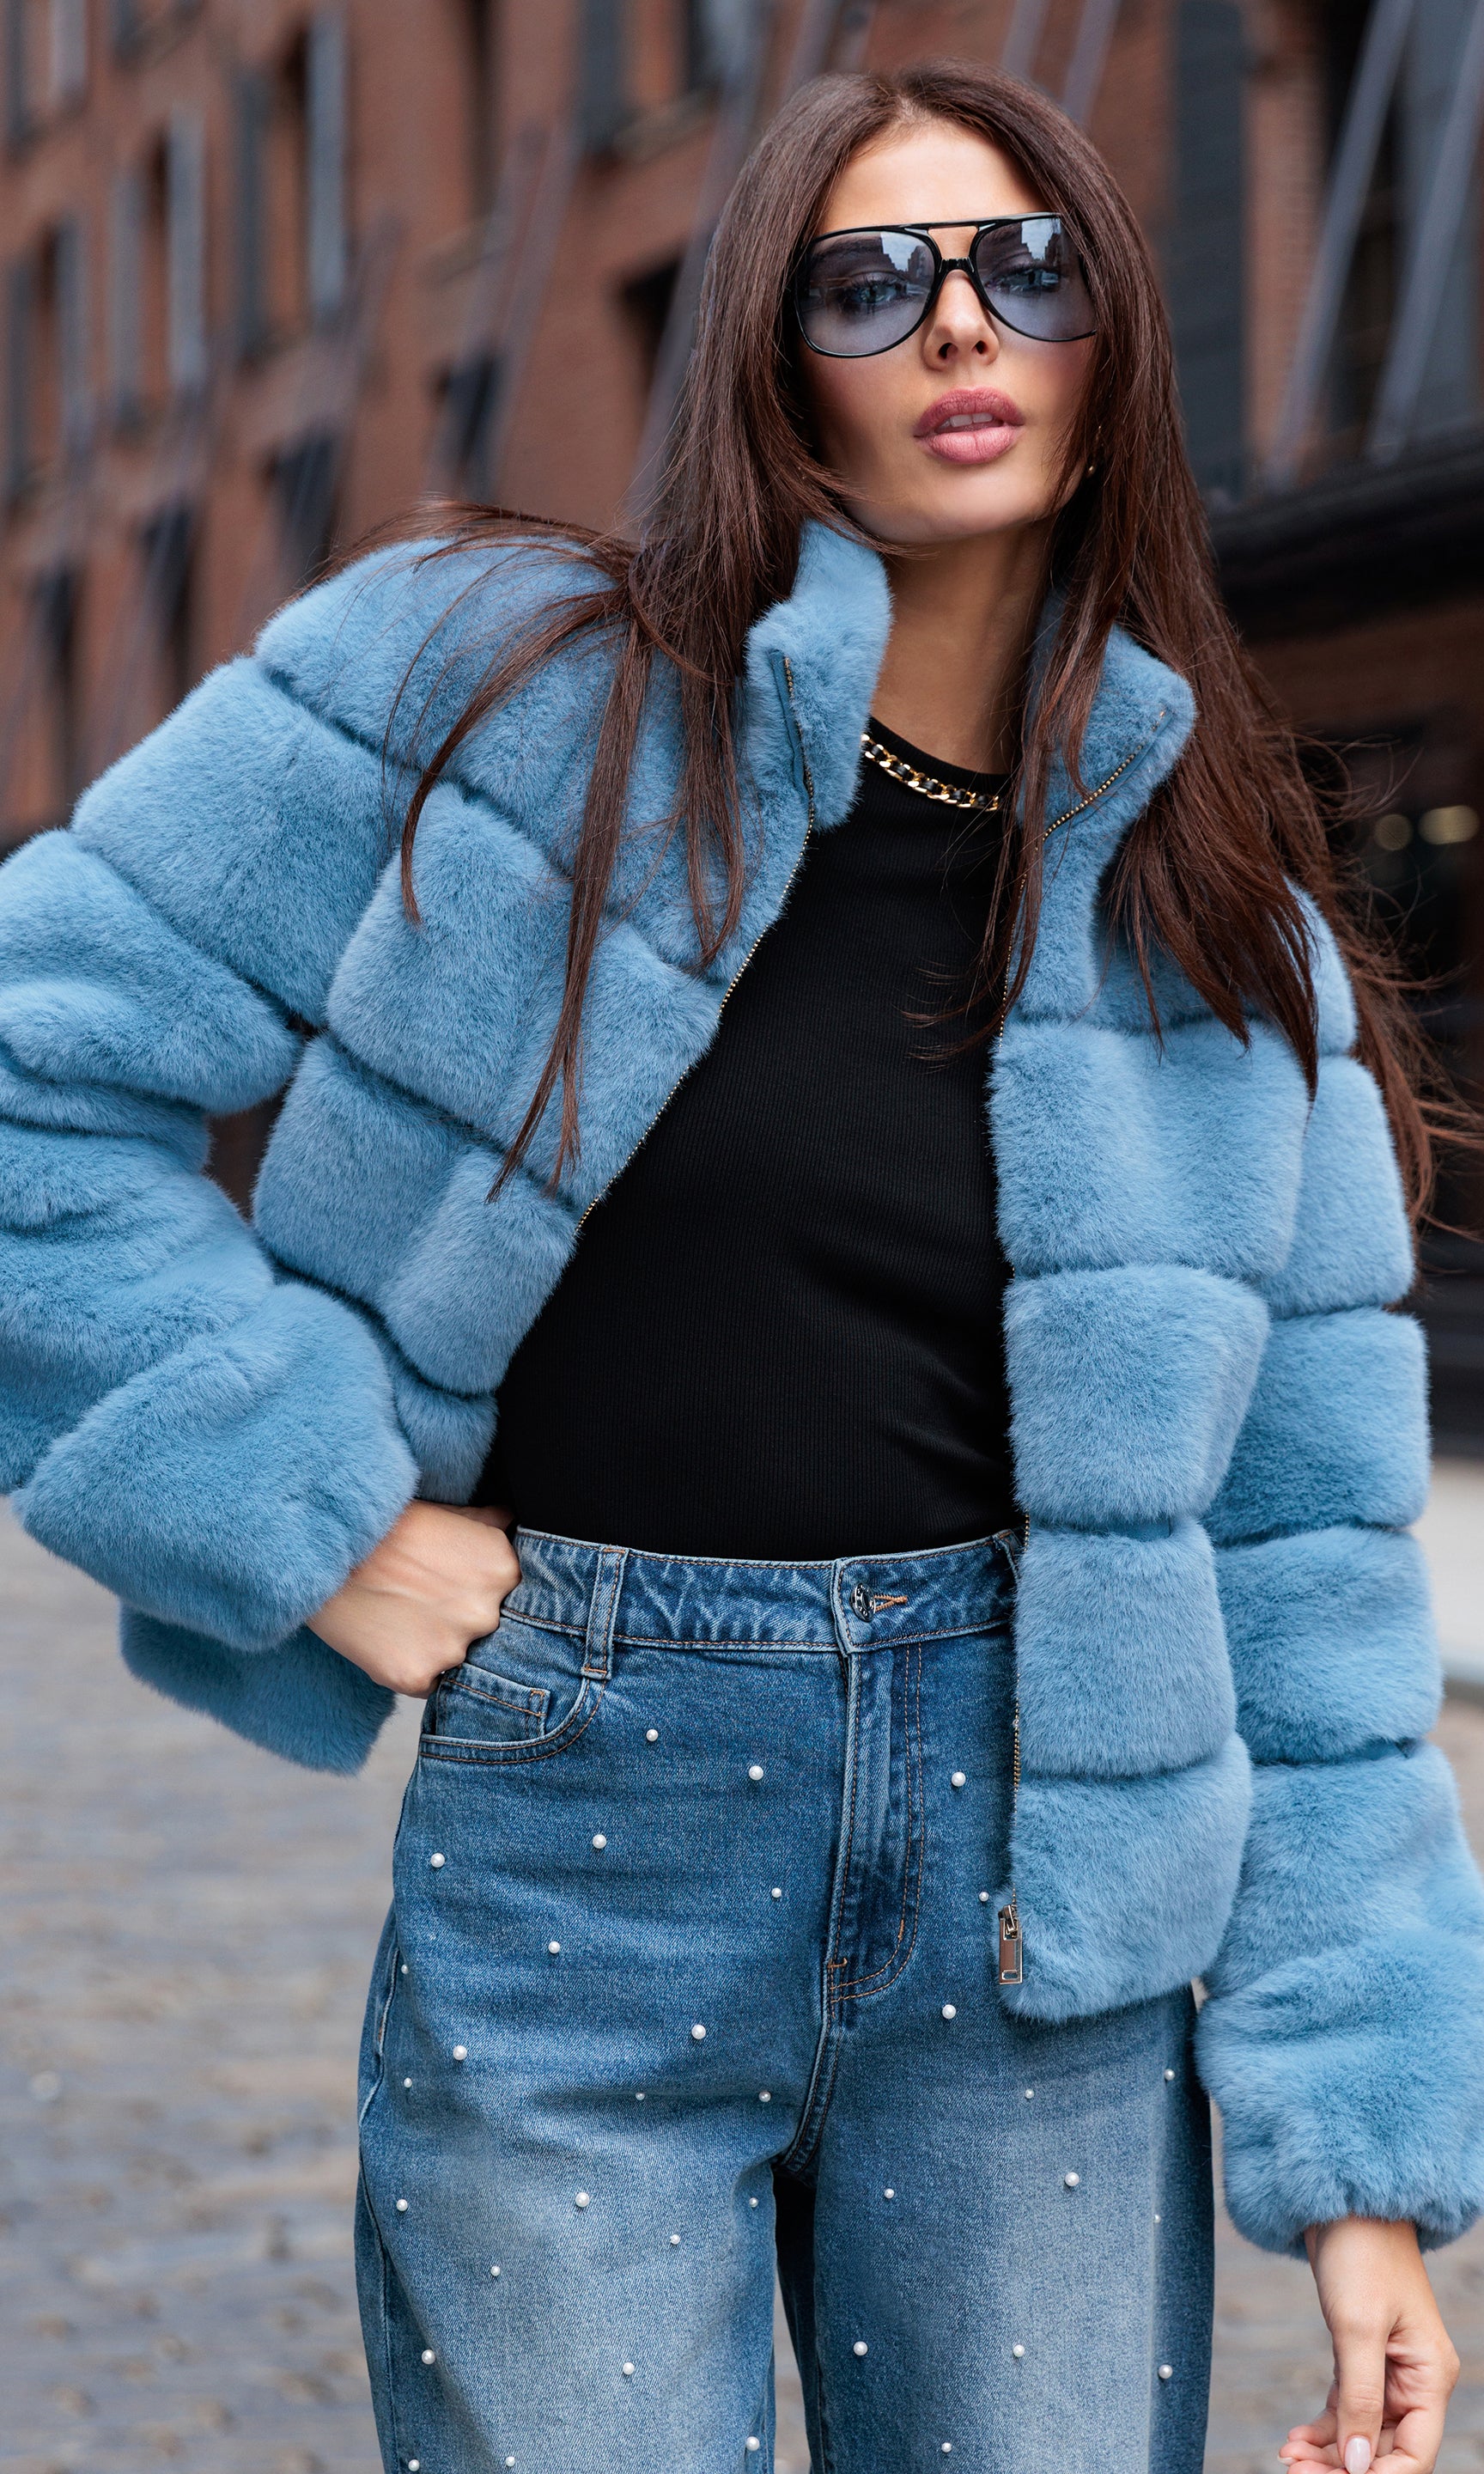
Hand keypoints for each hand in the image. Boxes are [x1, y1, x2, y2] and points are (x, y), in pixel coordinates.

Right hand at [306, 1501, 520, 1696]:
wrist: (324, 1549)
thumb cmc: (386, 1525)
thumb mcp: (447, 1513)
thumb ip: (487, 1524)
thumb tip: (511, 1519)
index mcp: (503, 1570)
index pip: (515, 1602)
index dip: (482, 1598)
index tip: (456, 1589)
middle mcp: (486, 1613)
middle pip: (487, 1635)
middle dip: (460, 1624)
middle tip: (423, 1603)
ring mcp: (452, 1648)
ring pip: (456, 1662)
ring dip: (434, 1648)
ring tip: (400, 1616)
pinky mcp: (414, 1676)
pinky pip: (424, 1684)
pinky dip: (407, 1667)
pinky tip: (386, 1637)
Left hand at [1279, 2218, 1458, 2473]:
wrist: (1344, 2204)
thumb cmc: (1361, 2255)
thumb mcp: (1357, 2327)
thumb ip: (1359, 2398)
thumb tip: (1357, 2464)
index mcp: (1429, 2378)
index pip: (1413, 2455)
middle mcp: (1415, 2381)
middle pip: (1384, 2449)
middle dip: (1343, 2468)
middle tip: (1294, 2472)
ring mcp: (1389, 2371)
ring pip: (1362, 2432)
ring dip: (1328, 2452)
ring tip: (1287, 2457)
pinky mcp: (1361, 2356)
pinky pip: (1347, 2408)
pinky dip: (1323, 2427)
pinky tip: (1295, 2438)